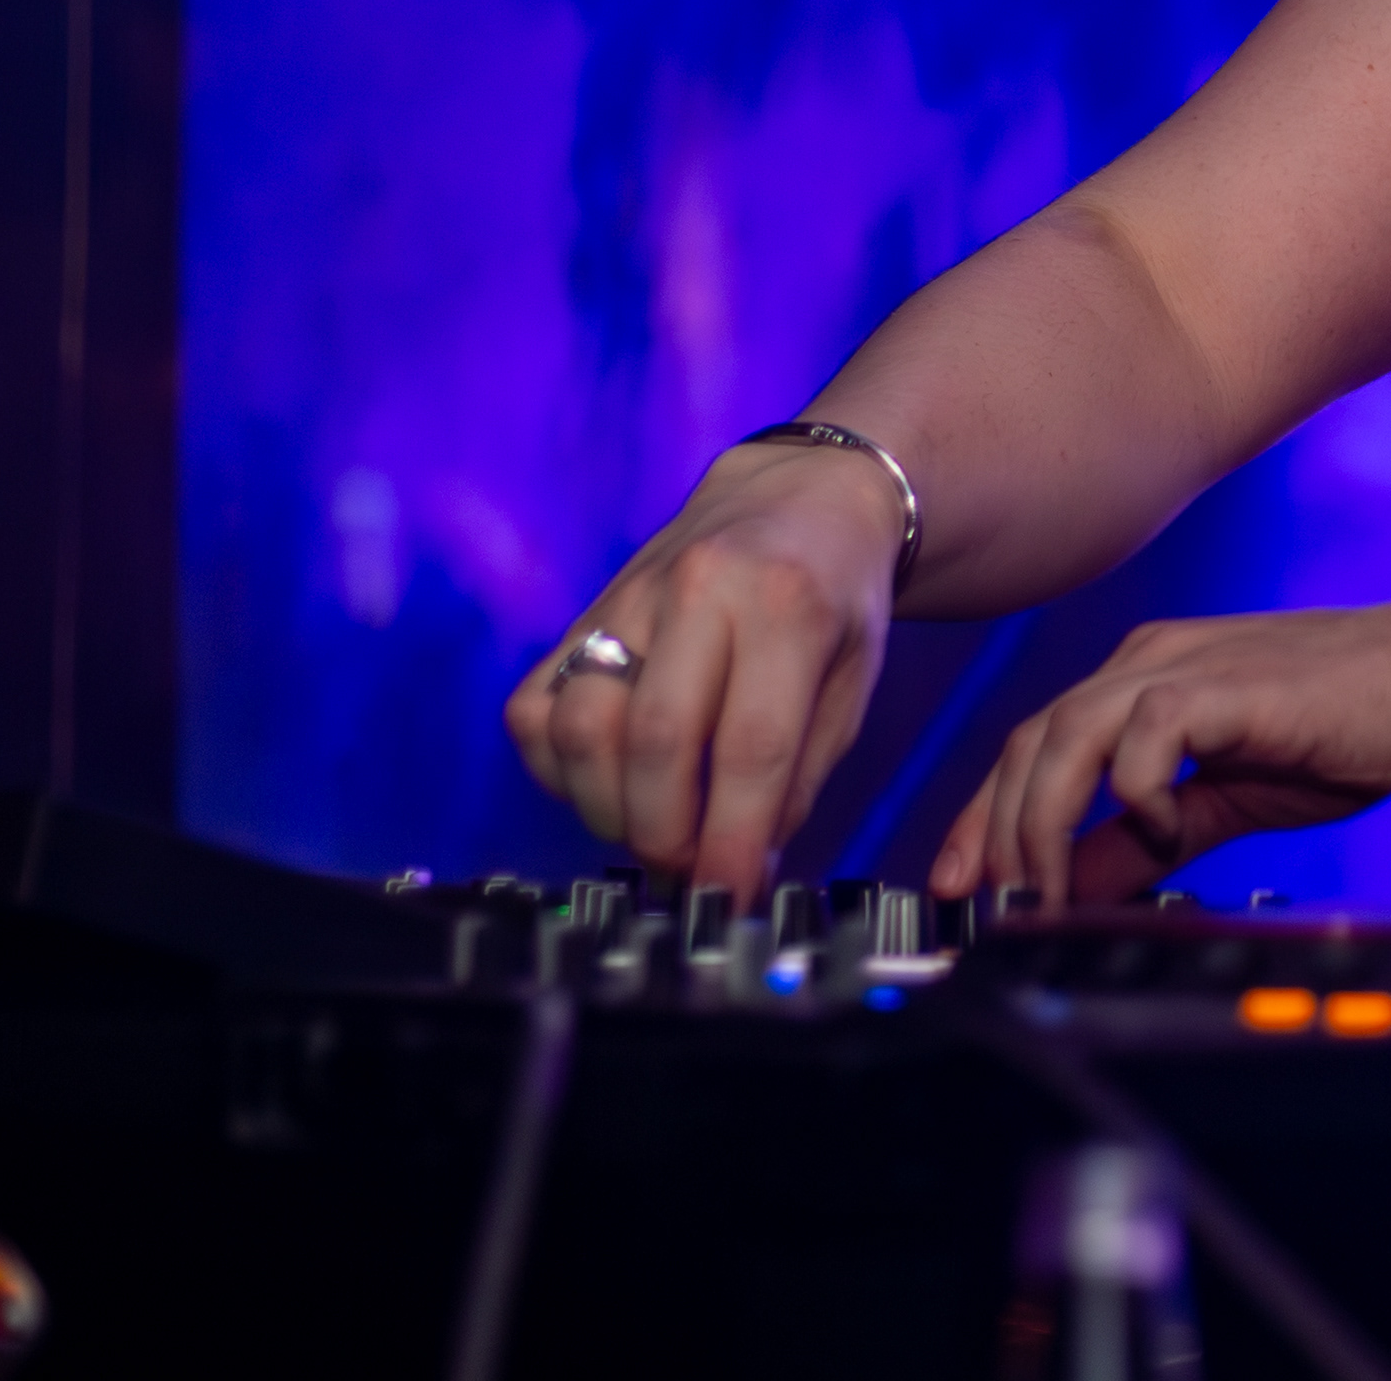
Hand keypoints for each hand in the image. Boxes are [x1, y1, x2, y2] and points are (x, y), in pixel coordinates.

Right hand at [503, 441, 911, 899]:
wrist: (796, 493)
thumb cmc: (836, 595)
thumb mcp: (855, 678)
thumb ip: (800, 774)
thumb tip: (743, 865)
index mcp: (786, 603)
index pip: (750, 746)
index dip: (733, 841)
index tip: (728, 897)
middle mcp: (698, 590)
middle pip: (655, 743)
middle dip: (666, 834)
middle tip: (689, 869)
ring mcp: (627, 595)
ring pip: (581, 729)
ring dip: (608, 809)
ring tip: (652, 826)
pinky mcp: (580, 611)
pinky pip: (536, 711)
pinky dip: (560, 770)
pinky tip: (608, 781)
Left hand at [934, 597, 1390, 902]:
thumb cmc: (1348, 730)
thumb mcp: (1223, 800)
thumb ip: (1146, 839)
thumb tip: (1076, 889)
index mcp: (1145, 680)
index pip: (1034, 746)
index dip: (987, 817)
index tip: (964, 886)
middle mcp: (1148, 662)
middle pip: (1030, 742)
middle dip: (994, 830)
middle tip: (987, 905)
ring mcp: (1183, 665)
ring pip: (1066, 736)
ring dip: (1043, 823)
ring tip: (1049, 892)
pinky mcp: (1224, 683)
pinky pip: (1143, 735)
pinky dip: (1134, 792)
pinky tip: (1164, 831)